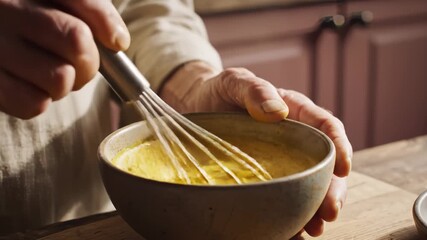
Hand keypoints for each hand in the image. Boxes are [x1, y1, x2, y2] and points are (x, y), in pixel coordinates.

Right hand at [0, 0, 129, 118]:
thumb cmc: (31, 19)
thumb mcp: (59, 1)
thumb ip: (92, 9)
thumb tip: (118, 42)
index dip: (104, 23)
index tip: (115, 42)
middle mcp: (6, 9)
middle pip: (77, 41)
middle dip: (89, 61)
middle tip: (78, 63)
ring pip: (60, 78)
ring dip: (65, 84)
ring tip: (49, 72)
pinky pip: (34, 104)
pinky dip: (41, 101)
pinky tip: (31, 85)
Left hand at [160, 61, 352, 236]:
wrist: (196, 106)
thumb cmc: (219, 92)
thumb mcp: (234, 82)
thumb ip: (255, 90)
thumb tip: (277, 112)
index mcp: (293, 112)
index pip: (324, 127)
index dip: (339, 146)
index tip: (343, 167)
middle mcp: (293, 140)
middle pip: (322, 164)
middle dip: (332, 188)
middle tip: (330, 212)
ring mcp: (280, 162)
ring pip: (307, 186)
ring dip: (314, 208)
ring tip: (314, 229)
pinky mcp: (265, 178)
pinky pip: (282, 198)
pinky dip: (289, 216)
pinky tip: (290, 233)